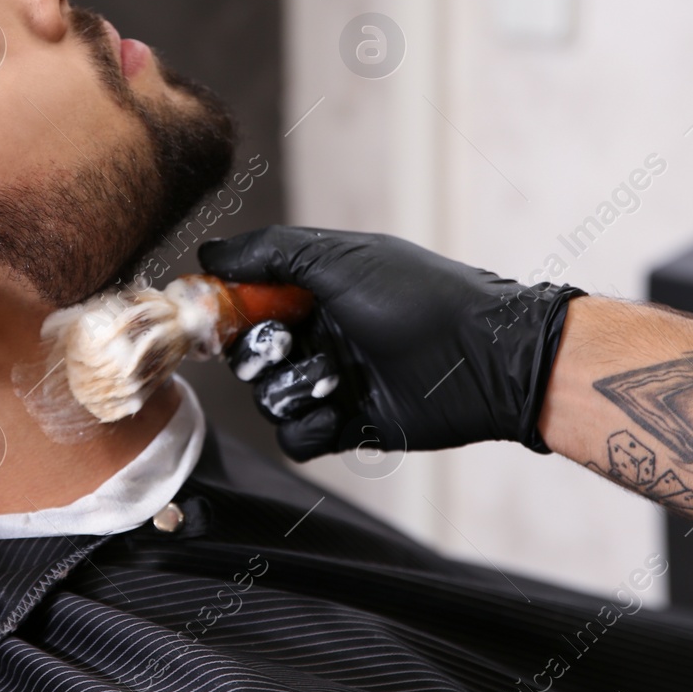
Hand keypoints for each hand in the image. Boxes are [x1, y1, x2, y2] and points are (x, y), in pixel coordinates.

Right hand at [198, 226, 583, 460]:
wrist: (484, 358)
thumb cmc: (418, 298)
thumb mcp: (338, 258)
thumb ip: (268, 253)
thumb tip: (208, 254)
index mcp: (315, 291)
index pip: (246, 302)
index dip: (225, 312)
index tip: (214, 316)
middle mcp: (320, 334)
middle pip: (248, 356)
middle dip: (258, 355)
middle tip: (287, 345)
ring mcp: (333, 382)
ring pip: (268, 400)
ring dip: (289, 391)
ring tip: (330, 379)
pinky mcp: (348, 426)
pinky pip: (296, 438)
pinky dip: (305, 429)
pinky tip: (333, 414)